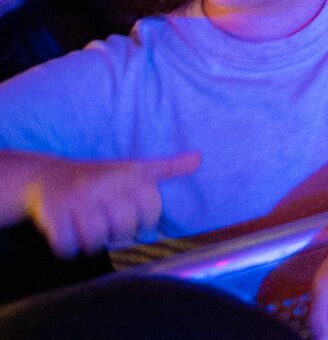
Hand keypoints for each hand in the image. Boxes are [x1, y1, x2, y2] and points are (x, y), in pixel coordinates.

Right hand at [23, 151, 200, 256]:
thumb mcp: (135, 168)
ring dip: (92, 243)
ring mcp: (77, 198)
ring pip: (96, 238)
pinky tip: (69, 238)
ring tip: (89, 233)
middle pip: (123, 228)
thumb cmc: (100, 177)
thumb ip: (168, 167)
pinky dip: (68, 248)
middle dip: (117, 234)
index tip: (134, 219)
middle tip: (108, 227)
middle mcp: (104, 183)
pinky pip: (67, 244)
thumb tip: (199, 158)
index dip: (144, 223)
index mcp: (128, 174)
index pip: (150, 212)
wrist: (47, 176)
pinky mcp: (52, 213)